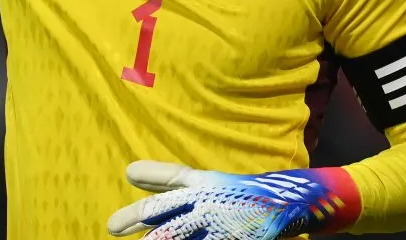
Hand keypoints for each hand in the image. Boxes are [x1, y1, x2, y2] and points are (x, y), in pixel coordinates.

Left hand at [107, 161, 358, 239]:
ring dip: (165, 239)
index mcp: (201, 186)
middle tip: (115, 229)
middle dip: (142, 223)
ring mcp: (224, 224)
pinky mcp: (240, 237)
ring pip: (185, 235)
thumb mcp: (202, 182)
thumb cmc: (236, 191)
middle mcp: (210, 203)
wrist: (290, 199)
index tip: (115, 216)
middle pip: (171, 221)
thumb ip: (167, 178)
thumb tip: (129, 173)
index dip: (142, 204)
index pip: (168, 191)